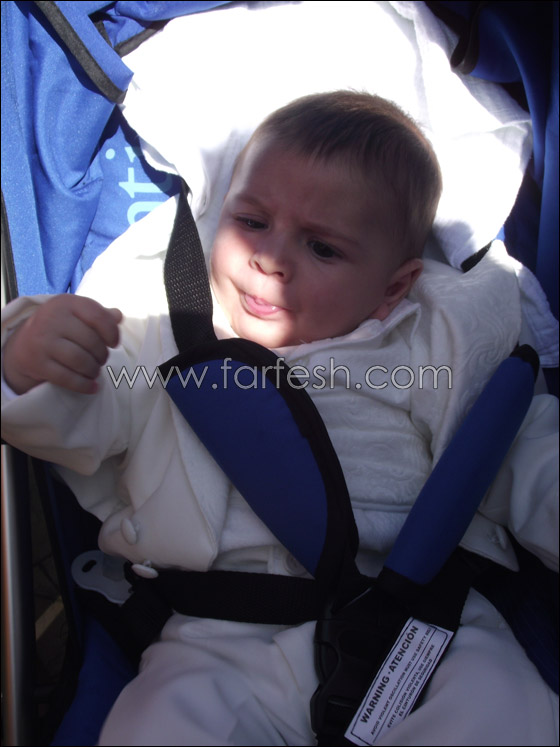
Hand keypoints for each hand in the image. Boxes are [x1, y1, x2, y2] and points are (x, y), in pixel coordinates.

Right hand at [3, 295, 121, 394]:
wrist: (23, 345)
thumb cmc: (60, 328)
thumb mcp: (77, 314)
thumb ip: (100, 315)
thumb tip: (118, 316)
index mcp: (66, 303)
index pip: (97, 316)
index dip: (111, 332)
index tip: (114, 343)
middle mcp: (51, 319)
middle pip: (90, 341)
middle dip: (102, 355)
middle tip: (101, 360)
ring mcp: (42, 341)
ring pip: (80, 360)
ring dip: (94, 370)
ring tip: (94, 371)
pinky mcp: (37, 363)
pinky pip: (67, 378)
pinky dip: (84, 385)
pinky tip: (92, 387)